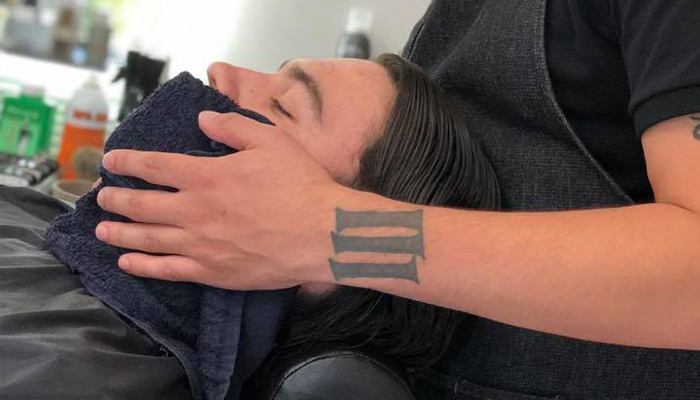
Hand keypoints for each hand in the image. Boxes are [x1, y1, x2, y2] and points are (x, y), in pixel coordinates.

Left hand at [94, 111, 348, 289]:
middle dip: (116, 198)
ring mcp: (200, 245)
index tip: (110, 161)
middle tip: (100, 196)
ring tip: (101, 228)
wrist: (322, 234)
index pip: (154, 166)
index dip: (128, 162)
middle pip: (142, 204)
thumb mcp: (270, 141)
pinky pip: (167, 270)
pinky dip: (142, 266)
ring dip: (119, 232)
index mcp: (206, 176)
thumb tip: (201, 119)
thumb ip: (232, 127)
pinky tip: (127, 262)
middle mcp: (194, 211)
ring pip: (147, 238)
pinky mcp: (211, 272)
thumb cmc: (300, 184)